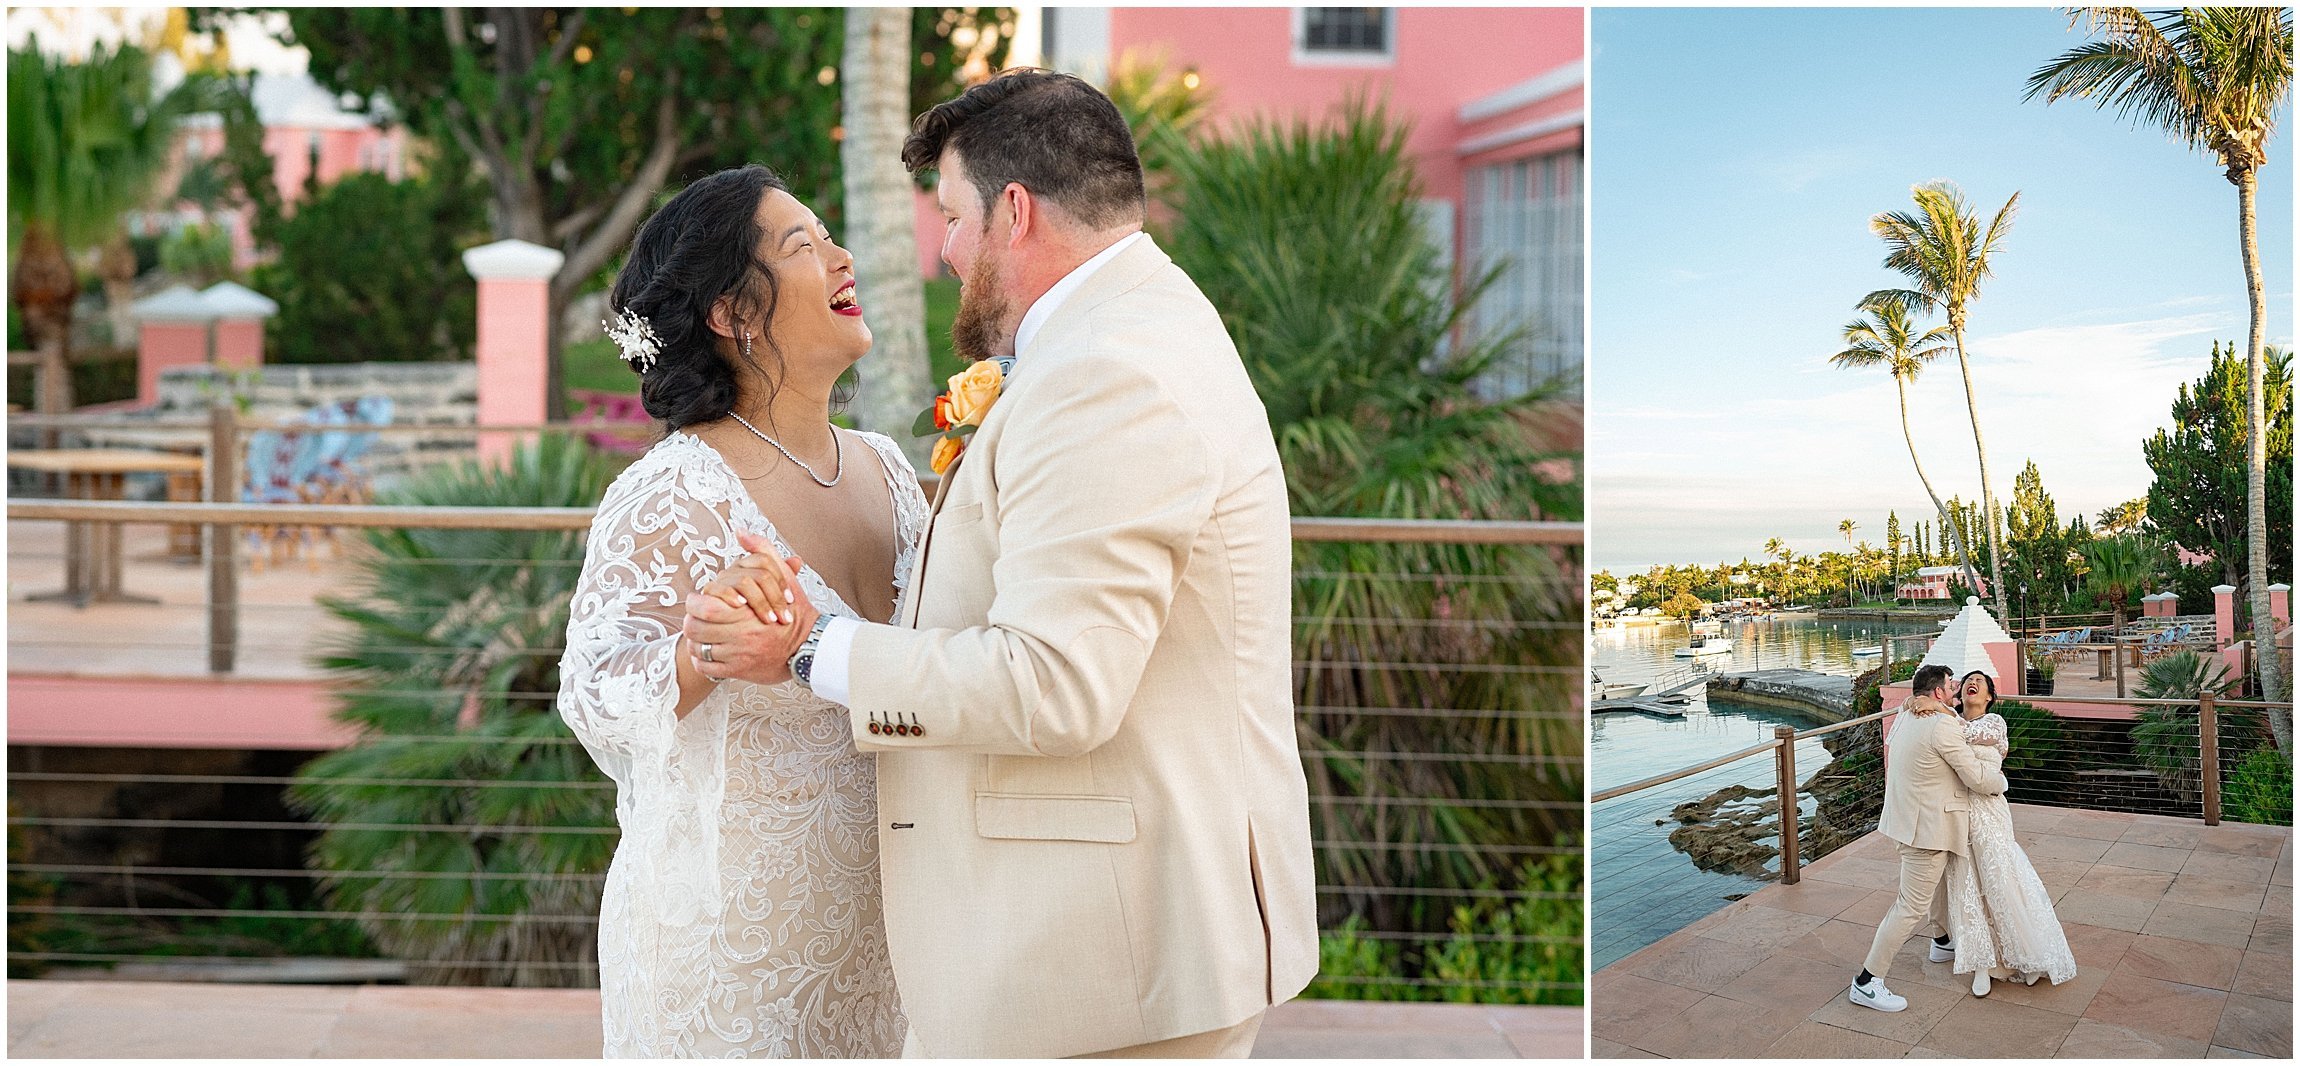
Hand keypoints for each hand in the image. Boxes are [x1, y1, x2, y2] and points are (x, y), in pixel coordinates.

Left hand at [684, 533, 820, 685]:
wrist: (811, 646)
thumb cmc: (795, 612)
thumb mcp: (782, 577)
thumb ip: (762, 551)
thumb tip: (742, 532)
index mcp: (745, 611)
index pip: (702, 607)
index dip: (694, 603)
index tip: (699, 602)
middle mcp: (739, 635)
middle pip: (694, 629)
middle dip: (691, 622)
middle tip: (695, 619)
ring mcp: (738, 655)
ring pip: (698, 649)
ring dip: (695, 642)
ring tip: (701, 636)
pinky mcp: (739, 672)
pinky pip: (707, 669)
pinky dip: (702, 662)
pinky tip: (708, 654)